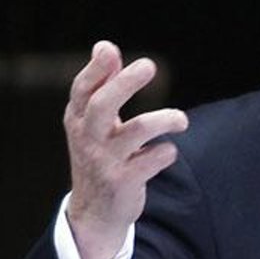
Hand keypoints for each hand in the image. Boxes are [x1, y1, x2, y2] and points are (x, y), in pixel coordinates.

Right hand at [64, 41, 187, 258]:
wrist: (95, 212)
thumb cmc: (99, 155)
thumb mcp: (92, 123)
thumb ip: (101, 86)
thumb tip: (105, 46)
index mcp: (78, 120)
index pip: (83, 89)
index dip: (95, 69)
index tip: (110, 50)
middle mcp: (88, 138)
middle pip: (103, 105)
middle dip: (125, 83)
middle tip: (150, 65)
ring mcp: (105, 161)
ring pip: (136, 132)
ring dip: (163, 119)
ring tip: (181, 120)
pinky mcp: (124, 182)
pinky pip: (152, 161)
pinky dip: (166, 153)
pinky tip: (167, 153)